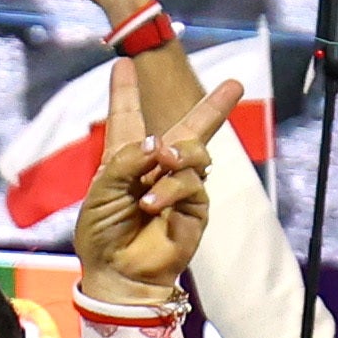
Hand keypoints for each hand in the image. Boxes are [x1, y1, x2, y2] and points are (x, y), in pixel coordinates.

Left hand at [74, 63, 242, 289]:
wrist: (117, 273)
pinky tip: (152, 203)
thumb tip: (160, 143)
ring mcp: (179, 187)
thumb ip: (127, 159)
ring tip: (163, 162)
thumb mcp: (102, 189)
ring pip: (195, 152)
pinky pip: (192, 184)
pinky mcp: (194, 208)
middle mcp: (156, 167)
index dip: (125, 92)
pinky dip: (171, 188)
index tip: (122, 65)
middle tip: (236, 84)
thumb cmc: (102, 233)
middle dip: (215, 106)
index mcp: (126, 158)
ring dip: (179, 153)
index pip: (128, 118)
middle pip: (189, 129)